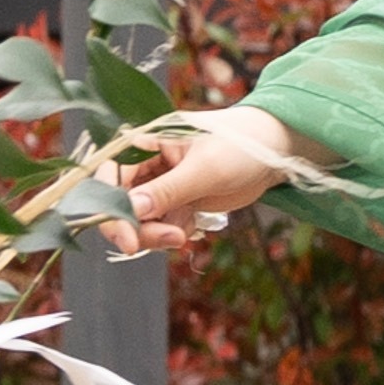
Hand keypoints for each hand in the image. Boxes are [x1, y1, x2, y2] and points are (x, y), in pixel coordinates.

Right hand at [108, 103, 303, 258]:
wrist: (274, 154)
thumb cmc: (242, 147)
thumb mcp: (205, 169)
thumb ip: (168, 190)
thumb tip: (132, 209)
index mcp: (143, 144)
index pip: (109, 178)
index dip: (111, 211)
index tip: (128, 240)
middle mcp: (144, 165)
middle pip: (119, 204)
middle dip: (138, 228)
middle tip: (171, 240)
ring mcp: (159, 185)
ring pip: (138, 220)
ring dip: (155, 234)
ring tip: (183, 236)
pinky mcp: (175, 202)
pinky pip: (159, 225)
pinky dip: (170, 233)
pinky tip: (192, 226)